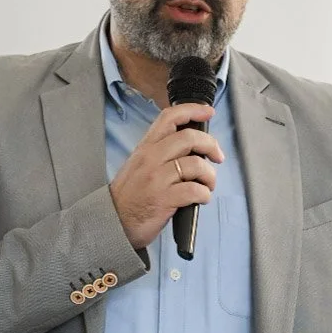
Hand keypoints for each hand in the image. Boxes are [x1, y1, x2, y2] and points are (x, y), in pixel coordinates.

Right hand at [109, 103, 223, 250]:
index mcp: (146, 148)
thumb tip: (191, 147)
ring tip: (208, 184)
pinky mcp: (163, 199)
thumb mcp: (139, 166)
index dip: (192, 110)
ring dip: (210, 175)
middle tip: (218, 156)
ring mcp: (157, 179)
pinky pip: (194, 190)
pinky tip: (201, 198)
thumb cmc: (129, 197)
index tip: (208, 112)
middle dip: (211, 145)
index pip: (169, 118)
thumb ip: (160, 153)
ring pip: (196, 165)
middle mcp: (151, 159)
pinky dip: (204, 194)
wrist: (113, 222)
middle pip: (189, 138)